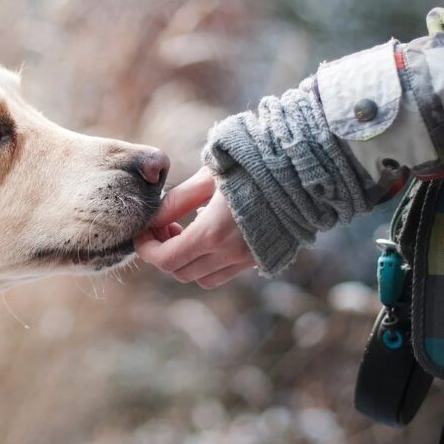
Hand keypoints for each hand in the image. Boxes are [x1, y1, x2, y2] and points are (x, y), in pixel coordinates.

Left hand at [135, 166, 255, 287]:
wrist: (302, 171)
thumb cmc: (251, 166)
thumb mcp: (207, 178)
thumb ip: (176, 201)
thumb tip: (152, 219)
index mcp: (212, 233)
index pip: (165, 259)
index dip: (146, 249)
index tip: (142, 232)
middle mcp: (230, 254)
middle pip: (179, 272)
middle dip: (163, 253)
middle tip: (163, 226)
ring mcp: (247, 260)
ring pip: (201, 278)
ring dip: (185, 261)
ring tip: (185, 230)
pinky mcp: (260, 259)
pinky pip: (224, 273)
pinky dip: (208, 262)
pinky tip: (209, 234)